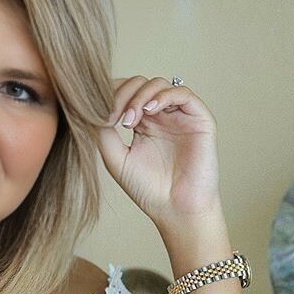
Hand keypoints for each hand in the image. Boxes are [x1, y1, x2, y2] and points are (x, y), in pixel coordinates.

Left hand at [97, 76, 221, 233]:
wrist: (175, 209)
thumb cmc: (147, 189)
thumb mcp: (116, 158)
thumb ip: (103, 132)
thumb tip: (94, 106)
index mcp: (141, 123)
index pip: (124, 94)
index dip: (110, 96)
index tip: (99, 113)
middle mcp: (161, 116)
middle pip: (139, 84)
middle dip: (123, 95)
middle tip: (115, 118)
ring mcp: (179, 116)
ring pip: (158, 85)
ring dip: (140, 95)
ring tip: (131, 118)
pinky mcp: (199, 119)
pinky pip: (182, 93)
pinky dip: (163, 96)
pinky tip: (149, 111)